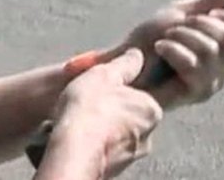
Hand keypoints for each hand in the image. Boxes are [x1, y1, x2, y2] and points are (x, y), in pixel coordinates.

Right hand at [45, 48, 162, 178]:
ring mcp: (131, 156)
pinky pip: (106, 151)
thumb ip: (125, 64)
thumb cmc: (89, 111)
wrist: (72, 152)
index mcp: (151, 109)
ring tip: (79, 121)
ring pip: (118, 135)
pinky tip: (78, 138)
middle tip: (90, 103)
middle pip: (131, 116)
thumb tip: (136, 55)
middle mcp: (147, 135)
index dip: (123, 91)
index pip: (144, 96)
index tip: (106, 91)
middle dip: (113, 111)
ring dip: (103, 129)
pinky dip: (95, 144)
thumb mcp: (105, 75)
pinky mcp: (115, 170)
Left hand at [112, 0, 223, 107]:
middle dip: (200, 25)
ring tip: (165, 38)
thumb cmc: (149, 39)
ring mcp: (212, 82)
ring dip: (182, 36)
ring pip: (211, 50)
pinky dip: (174, 50)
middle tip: (177, 26)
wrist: (123, 60)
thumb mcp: (180, 14)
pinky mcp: (196, 92)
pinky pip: (195, 65)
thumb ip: (208, 3)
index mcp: (223, 47)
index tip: (212, 12)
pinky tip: (161, 48)